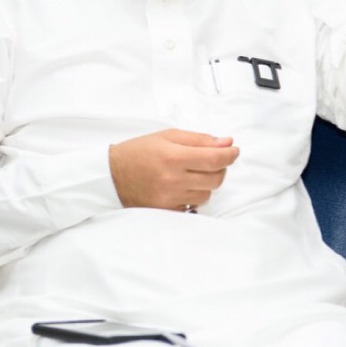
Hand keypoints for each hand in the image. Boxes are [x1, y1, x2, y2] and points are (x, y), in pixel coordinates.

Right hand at [108, 129, 238, 209]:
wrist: (111, 175)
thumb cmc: (139, 152)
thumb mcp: (168, 136)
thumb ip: (199, 139)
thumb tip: (227, 143)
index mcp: (173, 157)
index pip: (215, 159)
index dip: (230, 154)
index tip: (234, 150)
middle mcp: (173, 180)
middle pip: (216, 178)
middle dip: (221, 167)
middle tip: (212, 160)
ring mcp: (170, 198)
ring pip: (207, 194)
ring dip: (207, 182)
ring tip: (193, 172)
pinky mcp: (166, 211)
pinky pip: (194, 205)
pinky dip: (194, 195)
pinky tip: (183, 185)